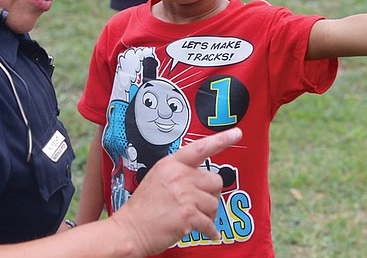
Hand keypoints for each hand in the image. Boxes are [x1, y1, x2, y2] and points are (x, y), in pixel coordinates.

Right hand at [110, 128, 241, 255]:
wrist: (129, 230)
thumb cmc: (144, 207)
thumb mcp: (158, 178)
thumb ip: (180, 173)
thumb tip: (204, 179)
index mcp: (171, 164)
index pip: (201, 148)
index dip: (221, 140)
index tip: (236, 133)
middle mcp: (179, 176)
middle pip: (215, 181)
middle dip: (211, 195)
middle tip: (199, 205)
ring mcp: (184, 195)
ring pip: (214, 203)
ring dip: (208, 214)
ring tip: (194, 218)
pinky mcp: (188, 215)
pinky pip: (210, 223)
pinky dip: (210, 231)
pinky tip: (206, 233)